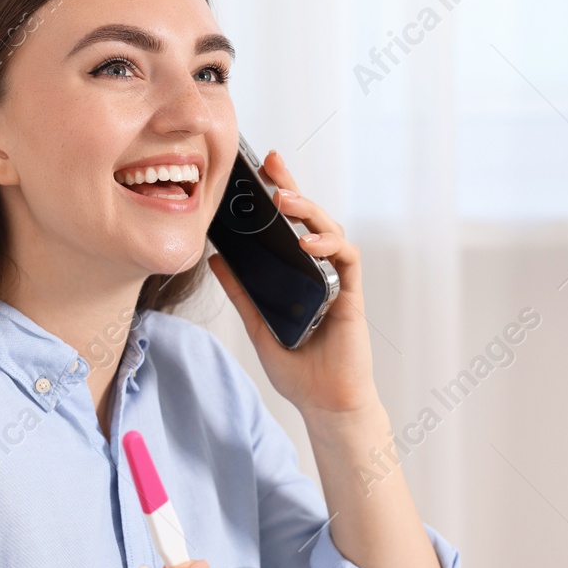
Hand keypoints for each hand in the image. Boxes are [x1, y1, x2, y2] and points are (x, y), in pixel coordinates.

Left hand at [207, 149, 380, 418]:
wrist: (324, 402)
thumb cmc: (298, 368)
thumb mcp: (257, 324)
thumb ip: (241, 291)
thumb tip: (216, 258)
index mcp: (297, 273)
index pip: (288, 226)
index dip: (278, 194)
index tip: (259, 168)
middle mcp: (318, 271)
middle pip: (309, 218)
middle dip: (292, 188)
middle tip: (272, 165)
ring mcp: (336, 280)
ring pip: (329, 230)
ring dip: (308, 212)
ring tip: (284, 201)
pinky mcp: (351, 294)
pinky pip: (346, 258)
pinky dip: (329, 245)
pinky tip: (308, 242)